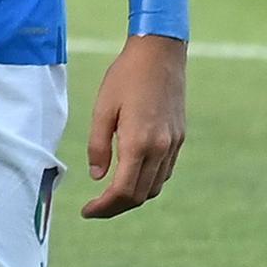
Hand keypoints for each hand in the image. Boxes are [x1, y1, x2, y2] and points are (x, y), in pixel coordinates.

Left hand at [78, 33, 185, 216]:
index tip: (87, 211)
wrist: (160, 55)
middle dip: (116, 208)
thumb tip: (97, 178)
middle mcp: (161, 149)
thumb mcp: (102, 109)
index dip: (104, 207)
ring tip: (109, 197)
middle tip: (94, 209)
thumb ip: (98, 146)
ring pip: (155, 187)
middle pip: (141, 195)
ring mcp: (173, 145)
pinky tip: (131, 176)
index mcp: (140, 143)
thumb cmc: (125, 77)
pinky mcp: (179, 138)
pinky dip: (147, 182)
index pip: (124, 190)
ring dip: (133, 197)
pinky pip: (164, 172)